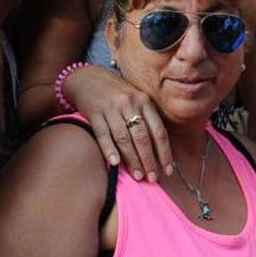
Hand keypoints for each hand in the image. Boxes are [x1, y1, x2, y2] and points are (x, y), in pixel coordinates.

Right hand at [64, 64, 172, 181]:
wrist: (87, 77)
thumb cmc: (116, 93)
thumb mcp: (135, 99)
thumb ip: (146, 119)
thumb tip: (158, 150)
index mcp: (144, 101)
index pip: (158, 131)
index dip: (164, 152)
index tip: (168, 170)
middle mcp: (129, 103)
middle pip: (142, 137)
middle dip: (149, 160)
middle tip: (152, 178)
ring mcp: (111, 107)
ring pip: (124, 138)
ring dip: (132, 159)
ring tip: (138, 175)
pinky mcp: (94, 112)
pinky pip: (103, 134)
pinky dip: (109, 149)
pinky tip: (114, 163)